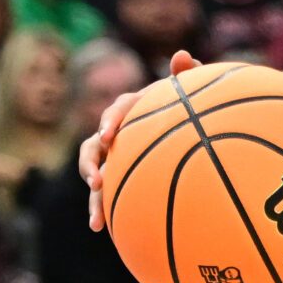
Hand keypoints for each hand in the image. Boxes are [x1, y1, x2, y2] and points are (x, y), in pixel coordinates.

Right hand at [84, 49, 199, 228]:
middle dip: (90, 163)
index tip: (109, 136)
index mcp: (134, 109)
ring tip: (95, 216)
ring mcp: (115, 156)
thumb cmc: (192, 108)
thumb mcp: (191, 93)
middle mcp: (119, 132)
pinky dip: (101, 208)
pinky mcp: (118, 175)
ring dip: (92, 193)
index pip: (118, 110)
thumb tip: (183, 54)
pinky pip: (106, 192)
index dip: (110, 121)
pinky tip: (101, 228)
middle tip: (96, 180)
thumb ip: (188, 76)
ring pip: (95, 172)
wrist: (192, 131)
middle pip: (94, 145)